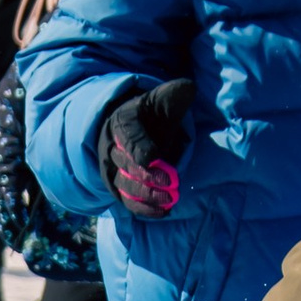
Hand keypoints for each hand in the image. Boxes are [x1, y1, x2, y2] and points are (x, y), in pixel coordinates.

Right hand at [99, 78, 193, 217]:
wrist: (135, 129)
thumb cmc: (151, 113)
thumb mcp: (161, 99)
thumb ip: (174, 93)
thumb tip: (189, 88)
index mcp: (121, 122)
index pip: (126, 135)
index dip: (138, 147)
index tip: (153, 156)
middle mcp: (112, 148)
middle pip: (125, 165)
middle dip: (147, 176)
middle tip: (171, 182)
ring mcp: (113, 170)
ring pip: (125, 186)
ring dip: (147, 195)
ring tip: (170, 199)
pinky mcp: (119, 188)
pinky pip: (128, 202)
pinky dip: (144, 209)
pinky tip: (163, 212)